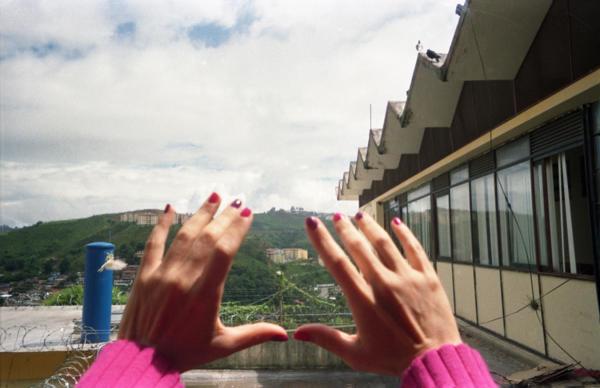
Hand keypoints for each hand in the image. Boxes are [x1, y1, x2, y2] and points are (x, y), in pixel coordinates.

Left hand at [118, 194, 287, 370]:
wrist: (141, 362)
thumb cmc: (184, 353)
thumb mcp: (223, 345)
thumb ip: (255, 334)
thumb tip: (285, 334)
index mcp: (205, 294)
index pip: (225, 252)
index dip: (237, 229)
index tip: (248, 214)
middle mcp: (184, 279)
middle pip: (208, 239)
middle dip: (225, 217)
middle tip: (238, 201)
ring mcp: (161, 275)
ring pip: (184, 237)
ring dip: (201, 214)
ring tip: (214, 196)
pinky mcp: (144, 276)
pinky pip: (153, 244)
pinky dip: (161, 224)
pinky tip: (170, 208)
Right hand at [295, 212, 460, 375]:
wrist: (434, 361)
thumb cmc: (393, 358)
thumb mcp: (355, 353)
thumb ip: (326, 338)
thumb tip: (297, 332)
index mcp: (363, 299)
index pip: (337, 263)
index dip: (322, 240)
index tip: (312, 223)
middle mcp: (384, 283)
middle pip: (360, 247)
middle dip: (345, 229)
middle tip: (337, 216)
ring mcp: (407, 278)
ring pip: (385, 243)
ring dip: (371, 227)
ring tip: (360, 215)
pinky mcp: (427, 278)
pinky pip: (415, 249)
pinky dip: (405, 234)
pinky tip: (397, 222)